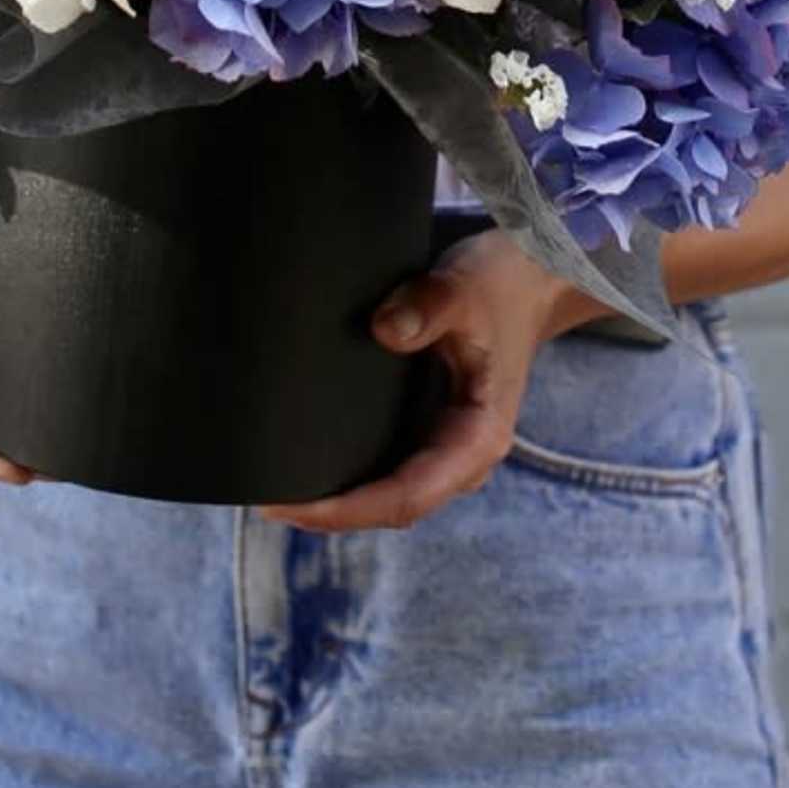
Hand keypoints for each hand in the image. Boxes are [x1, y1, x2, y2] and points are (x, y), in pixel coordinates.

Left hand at [256, 228, 558, 531]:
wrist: (526, 276)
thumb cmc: (498, 284)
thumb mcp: (465, 287)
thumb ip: (429, 306)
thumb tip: (383, 332)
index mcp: (478, 438)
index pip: (408, 496)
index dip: (348, 509)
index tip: (291, 505)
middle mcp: (460, 455)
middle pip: (390, 506)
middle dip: (330, 511)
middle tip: (261, 497)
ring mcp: (444, 445)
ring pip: (385, 492)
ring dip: (335, 497)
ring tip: (270, 483)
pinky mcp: (427, 427)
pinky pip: (384, 465)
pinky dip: (346, 470)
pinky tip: (302, 457)